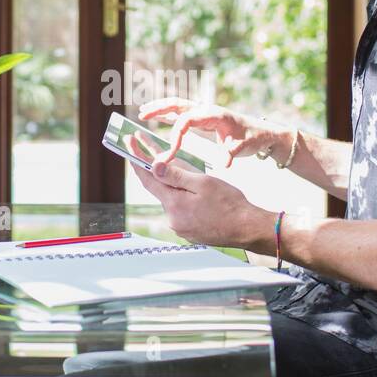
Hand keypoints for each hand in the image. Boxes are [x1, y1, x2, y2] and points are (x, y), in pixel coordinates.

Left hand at [129, 158, 271, 250]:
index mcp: (174, 204)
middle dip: (155, 169)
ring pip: (171, 199)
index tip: (128, 144)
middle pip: (158, 188)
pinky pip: (180, 209)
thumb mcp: (204, 183)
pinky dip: (182, 197)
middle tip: (150, 147)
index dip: (136, 160)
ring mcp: (180, 227)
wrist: (247, 229)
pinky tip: (194, 192)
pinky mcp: (188, 231)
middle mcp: (172, 218)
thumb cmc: (230, 204)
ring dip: (173, 185)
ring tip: (184, 172)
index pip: (148, 179)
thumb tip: (154, 166)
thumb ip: (177, 175)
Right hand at [137, 98, 289, 170]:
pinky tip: (157, 116)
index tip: (169, 154)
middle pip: (178, 104)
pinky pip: (182, 112)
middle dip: (159, 109)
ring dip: (160, 108)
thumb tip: (224, 164)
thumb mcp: (243, 147)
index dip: (175, 135)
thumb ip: (231, 153)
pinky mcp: (203, 117)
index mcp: (213, 115)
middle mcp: (206, 110)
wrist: (262, 132)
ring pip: (178, 105)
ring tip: (143, 113)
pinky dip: (168, 113)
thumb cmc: (252, 137)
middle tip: (142, 115)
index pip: (186, 120)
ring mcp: (204, 112)